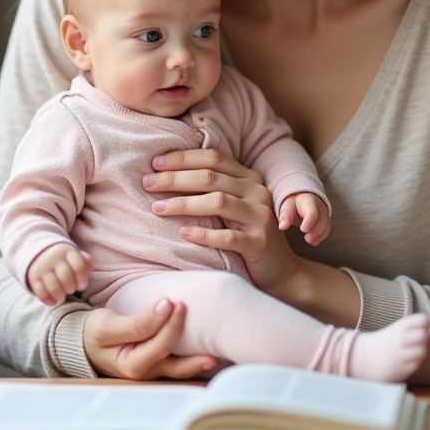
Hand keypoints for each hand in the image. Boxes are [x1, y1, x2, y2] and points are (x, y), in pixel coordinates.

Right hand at [27, 244, 92, 306]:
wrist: (39, 253)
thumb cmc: (63, 259)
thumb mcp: (74, 255)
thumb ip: (85, 260)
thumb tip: (92, 267)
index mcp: (67, 251)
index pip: (78, 265)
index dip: (82, 278)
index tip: (82, 285)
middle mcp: (54, 258)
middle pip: (66, 277)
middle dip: (71, 287)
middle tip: (71, 289)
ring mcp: (42, 268)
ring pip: (53, 287)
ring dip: (60, 295)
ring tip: (62, 296)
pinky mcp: (33, 278)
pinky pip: (41, 292)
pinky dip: (48, 300)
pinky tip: (54, 301)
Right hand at [83, 298, 217, 379]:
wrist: (85, 342)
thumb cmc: (95, 333)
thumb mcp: (108, 326)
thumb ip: (137, 321)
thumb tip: (166, 305)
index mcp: (132, 366)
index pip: (160, 345)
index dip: (170, 324)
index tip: (175, 301)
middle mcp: (146, 373)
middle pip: (176, 365)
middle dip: (194, 349)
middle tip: (208, 325)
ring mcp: (154, 371)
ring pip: (181, 368)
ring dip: (199, 360)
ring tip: (219, 352)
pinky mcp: (158, 363)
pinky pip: (178, 362)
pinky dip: (192, 357)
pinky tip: (208, 349)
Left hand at [145, 148, 301, 295]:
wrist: (282, 271)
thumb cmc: (248, 235)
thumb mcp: (234, 206)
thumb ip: (214, 188)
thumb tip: (168, 174)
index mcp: (250, 178)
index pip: (213, 157)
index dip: (182, 158)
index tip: (154, 163)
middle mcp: (257, 192)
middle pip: (210, 177)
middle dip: (174, 178)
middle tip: (147, 183)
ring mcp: (260, 217)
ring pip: (217, 202)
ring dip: (182, 203)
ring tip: (157, 208)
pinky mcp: (259, 243)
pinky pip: (227, 237)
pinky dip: (202, 234)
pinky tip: (182, 234)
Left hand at [277, 192, 329, 244]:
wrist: (302, 197)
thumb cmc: (294, 202)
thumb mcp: (287, 206)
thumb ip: (285, 215)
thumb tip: (282, 226)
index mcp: (309, 201)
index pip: (313, 212)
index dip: (309, 222)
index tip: (302, 230)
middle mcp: (320, 207)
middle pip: (322, 220)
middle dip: (315, 231)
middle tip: (306, 238)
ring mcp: (324, 213)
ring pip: (326, 226)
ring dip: (319, 235)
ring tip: (309, 241)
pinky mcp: (326, 220)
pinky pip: (327, 229)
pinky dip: (321, 237)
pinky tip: (313, 242)